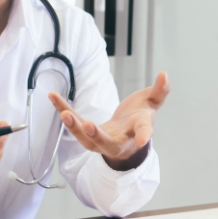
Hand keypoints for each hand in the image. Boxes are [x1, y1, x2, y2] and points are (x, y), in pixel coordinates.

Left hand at [48, 71, 170, 170]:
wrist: (126, 136)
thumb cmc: (139, 119)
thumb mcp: (152, 104)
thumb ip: (160, 91)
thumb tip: (165, 75)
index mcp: (137, 132)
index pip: (142, 133)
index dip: (143, 135)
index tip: (144, 140)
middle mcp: (118, 140)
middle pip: (107, 143)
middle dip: (98, 136)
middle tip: (89, 126)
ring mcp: (101, 140)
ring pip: (86, 138)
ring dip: (74, 127)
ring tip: (63, 113)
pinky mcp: (86, 133)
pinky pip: (73, 122)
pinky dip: (62, 109)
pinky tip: (52, 96)